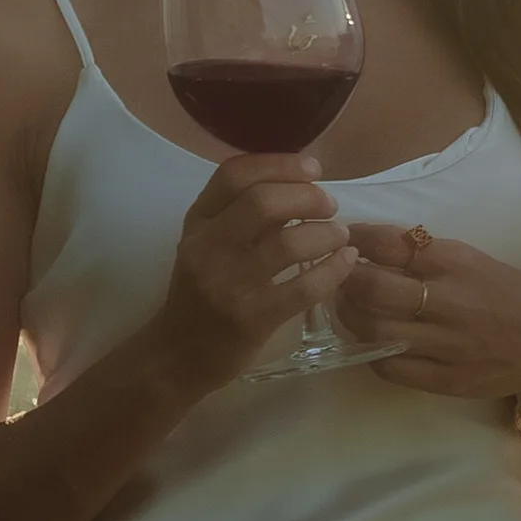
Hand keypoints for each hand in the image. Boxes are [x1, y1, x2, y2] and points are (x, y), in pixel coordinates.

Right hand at [152, 155, 355, 394]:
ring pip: (287, 244)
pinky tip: (345, 262)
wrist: (176, 356)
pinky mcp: (250, 320)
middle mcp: (207, 247)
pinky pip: (302, 288)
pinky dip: (333, 270)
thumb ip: (243, 214)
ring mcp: (227, 285)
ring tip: (340, 235)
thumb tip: (302, 185)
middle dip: (308, 196)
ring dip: (326, 234)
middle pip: (263, 202)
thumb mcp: (207, 245)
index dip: (280, 163)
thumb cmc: (200, 293)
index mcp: (197, 222)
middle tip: (330, 206)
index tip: (313, 168)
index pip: (234, 174)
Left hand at [339, 222, 520, 425]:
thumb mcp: (475, 261)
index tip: (343, 236)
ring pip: (376, 329)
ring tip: (344, 306)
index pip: (394, 243)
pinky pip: (391, 367)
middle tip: (335, 274)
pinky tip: (369, 341)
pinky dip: (371, 352)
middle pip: (374, 288)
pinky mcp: (446, 380)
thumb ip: (428, 255)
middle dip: (345, 279)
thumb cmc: (509, 295)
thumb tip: (372, 243)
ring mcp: (447, 344)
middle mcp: (450, 301)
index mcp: (458, 263)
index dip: (358, 238)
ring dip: (349, 316)